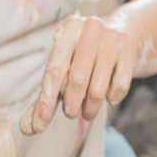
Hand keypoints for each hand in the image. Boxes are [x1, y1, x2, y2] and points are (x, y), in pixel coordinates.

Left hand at [19, 14, 137, 134]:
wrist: (128, 30)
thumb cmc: (87, 55)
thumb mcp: (65, 66)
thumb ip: (46, 96)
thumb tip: (27, 127)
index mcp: (68, 31)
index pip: (54, 71)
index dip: (46, 101)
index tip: (39, 125)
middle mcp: (90, 29)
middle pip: (77, 80)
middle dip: (71, 105)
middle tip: (70, 112)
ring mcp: (112, 39)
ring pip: (98, 89)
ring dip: (90, 108)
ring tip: (87, 111)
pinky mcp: (129, 51)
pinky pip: (118, 88)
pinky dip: (111, 99)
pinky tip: (108, 97)